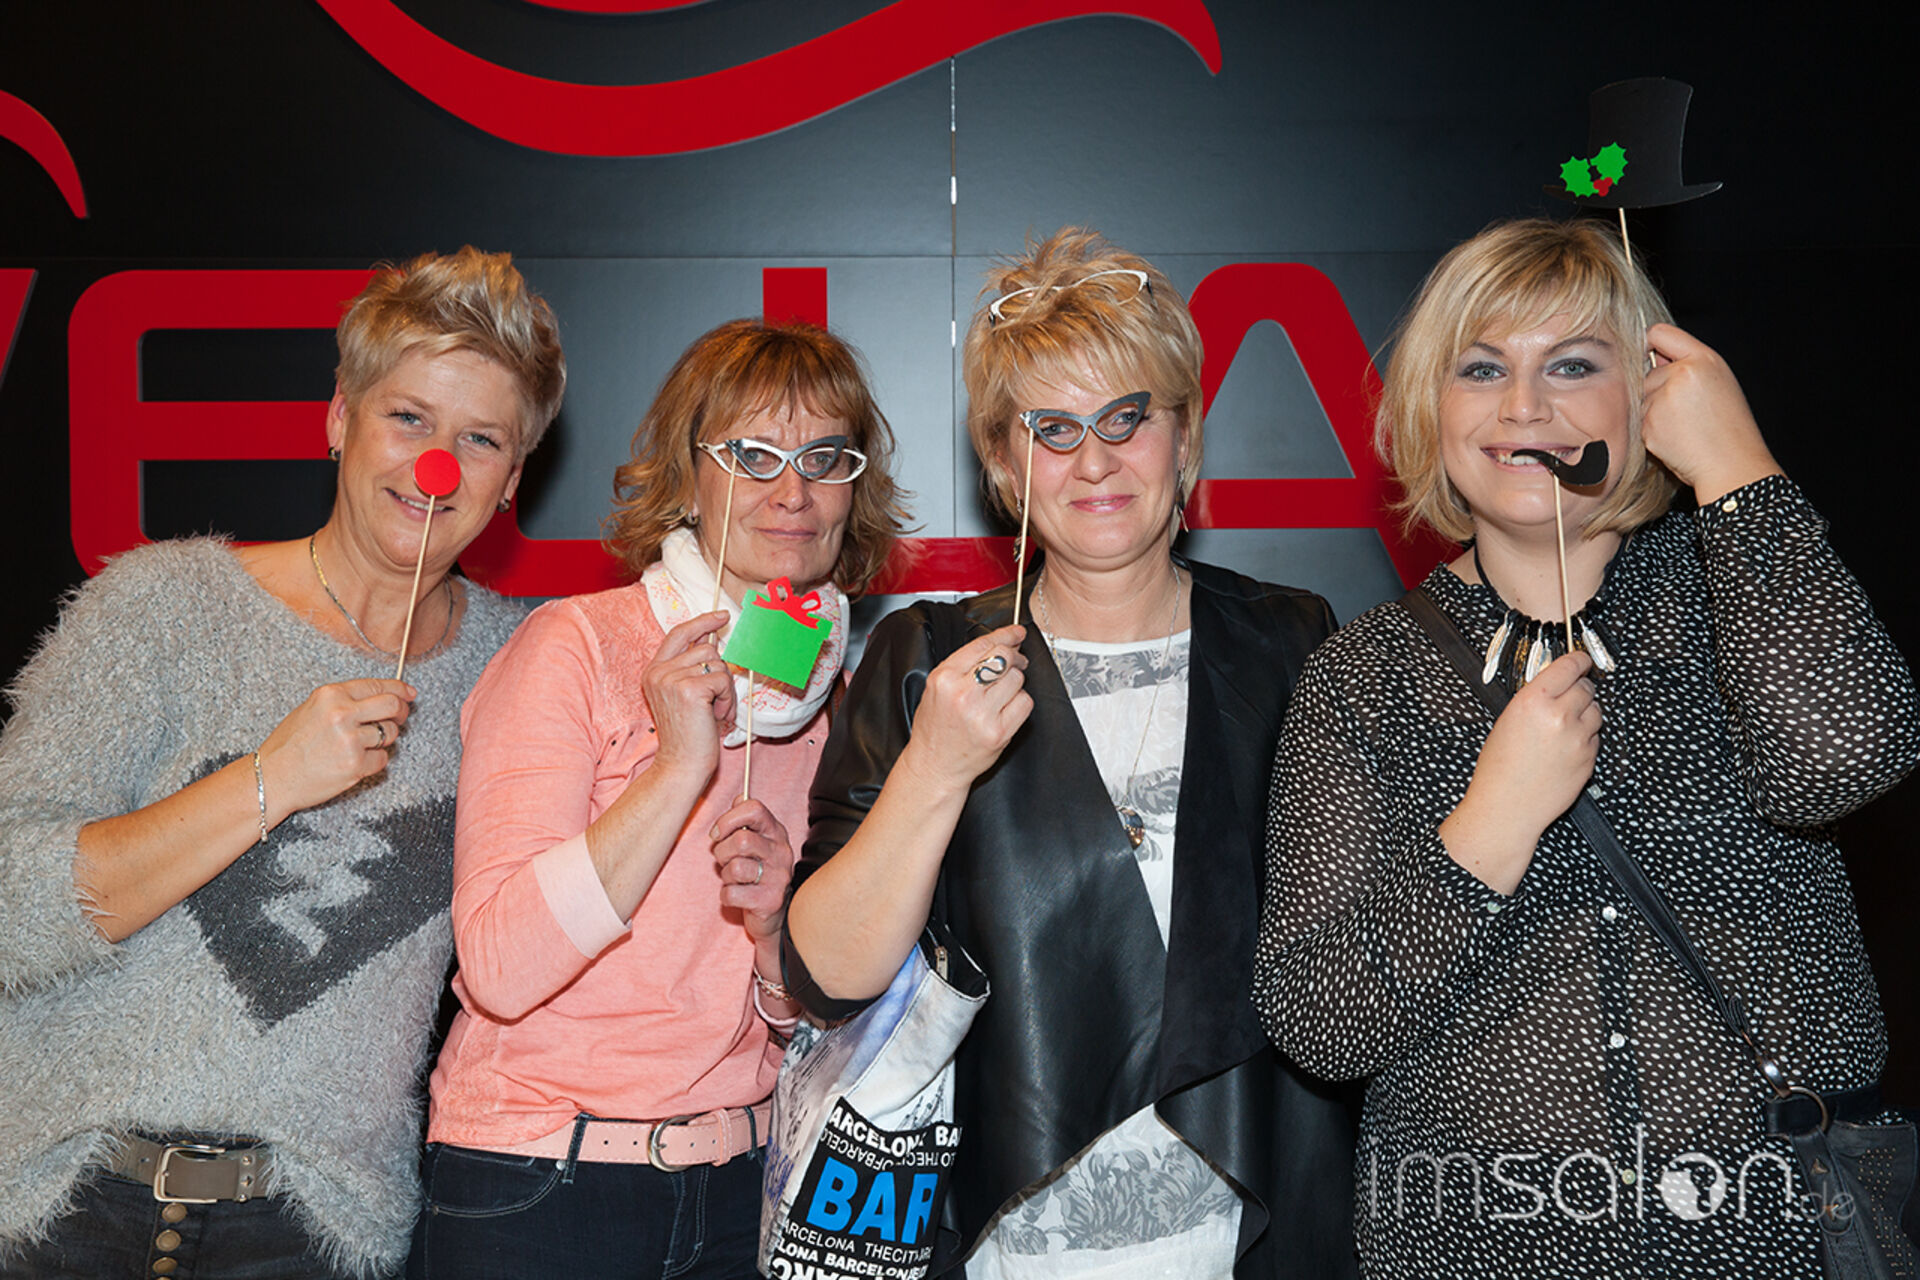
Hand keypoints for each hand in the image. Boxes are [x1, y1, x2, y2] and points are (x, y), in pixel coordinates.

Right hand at [257, 678, 415, 818]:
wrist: (272, 778)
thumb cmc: (289, 745)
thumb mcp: (312, 709)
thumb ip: (346, 700)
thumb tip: (386, 695)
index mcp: (331, 695)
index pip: (379, 685)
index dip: (400, 689)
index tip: (409, 693)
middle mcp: (342, 714)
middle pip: (393, 705)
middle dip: (401, 711)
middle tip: (399, 718)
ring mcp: (350, 740)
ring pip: (390, 733)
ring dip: (383, 740)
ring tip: (360, 745)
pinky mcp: (355, 765)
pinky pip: (383, 759)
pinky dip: (374, 761)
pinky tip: (354, 761)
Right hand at [642, 611, 736, 782]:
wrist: (682, 764)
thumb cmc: (689, 733)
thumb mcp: (685, 694)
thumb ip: (692, 668)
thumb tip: (714, 641)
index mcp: (654, 671)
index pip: (679, 633)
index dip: (702, 622)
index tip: (722, 616)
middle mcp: (658, 672)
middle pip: (706, 649)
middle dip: (720, 673)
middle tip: (718, 700)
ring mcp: (671, 679)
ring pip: (717, 663)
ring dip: (725, 688)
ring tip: (715, 710)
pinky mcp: (688, 689)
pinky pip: (722, 680)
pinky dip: (727, 699)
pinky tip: (717, 716)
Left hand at [711, 798, 793, 942]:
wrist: (774, 914)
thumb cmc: (759, 873)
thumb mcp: (755, 842)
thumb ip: (745, 820)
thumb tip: (738, 798)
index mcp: (776, 832)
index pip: (754, 809)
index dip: (728, 819)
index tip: (718, 833)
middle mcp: (781, 852)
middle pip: (741, 840)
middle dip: (722, 852)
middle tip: (725, 861)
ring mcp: (778, 877)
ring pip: (735, 868)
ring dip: (725, 876)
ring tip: (734, 879)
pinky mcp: (770, 900)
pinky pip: (732, 893)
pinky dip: (726, 896)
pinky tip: (738, 895)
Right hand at [896, 626, 1033, 794]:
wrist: (935, 766)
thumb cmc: (936, 728)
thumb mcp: (936, 688)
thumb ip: (964, 665)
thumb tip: (1003, 643)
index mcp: (944, 678)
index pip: (983, 645)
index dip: (1005, 634)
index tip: (1017, 632)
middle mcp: (962, 694)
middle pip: (1004, 658)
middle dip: (1015, 656)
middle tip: (1017, 661)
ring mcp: (982, 715)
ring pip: (1017, 679)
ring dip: (1015, 683)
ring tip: (1002, 694)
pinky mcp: (999, 732)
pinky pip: (1025, 703)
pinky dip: (1021, 702)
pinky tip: (1006, 709)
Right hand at [1442, 652, 1599, 891]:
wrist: (1507, 807)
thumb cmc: (1499, 769)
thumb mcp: (1507, 721)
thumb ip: (1534, 699)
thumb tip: (1557, 685)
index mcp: (1534, 701)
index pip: (1570, 666)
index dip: (1579, 660)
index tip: (1581, 660)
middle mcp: (1559, 716)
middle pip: (1587, 688)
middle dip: (1580, 689)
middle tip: (1567, 697)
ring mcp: (1578, 738)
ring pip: (1596, 712)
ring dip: (1585, 713)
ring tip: (1563, 727)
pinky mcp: (1589, 758)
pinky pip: (1595, 737)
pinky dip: (1585, 737)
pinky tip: (1565, 748)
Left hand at [1642, 323, 1780, 503]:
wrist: (1732, 464)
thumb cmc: (1728, 427)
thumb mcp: (1719, 383)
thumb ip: (1688, 366)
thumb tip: (1653, 355)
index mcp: (1703, 359)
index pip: (1659, 333)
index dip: (1650, 344)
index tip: (1649, 355)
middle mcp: (1682, 374)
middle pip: (1649, 373)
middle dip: (1660, 389)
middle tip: (1688, 410)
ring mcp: (1663, 398)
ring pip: (1643, 398)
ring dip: (1656, 411)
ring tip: (1685, 425)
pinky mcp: (1650, 423)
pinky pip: (1641, 421)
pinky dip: (1654, 430)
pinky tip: (1677, 438)